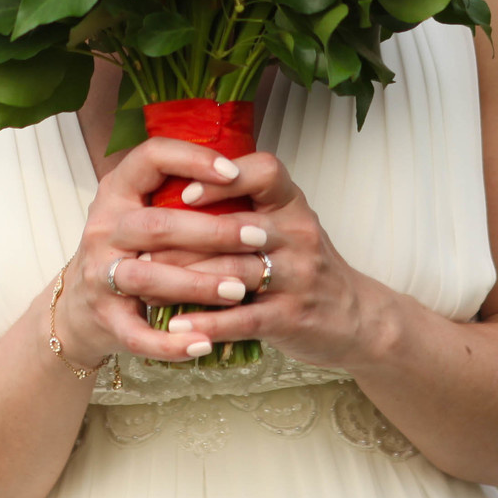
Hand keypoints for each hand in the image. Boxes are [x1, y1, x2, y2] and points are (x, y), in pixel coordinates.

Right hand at [50, 137, 280, 367]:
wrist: (77, 307)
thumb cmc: (128, 250)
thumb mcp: (141, 209)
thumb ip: (178, 192)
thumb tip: (247, 173)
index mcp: (118, 191)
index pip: (151, 158)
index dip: (192, 160)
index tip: (233, 171)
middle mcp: (104, 228)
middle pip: (157, 224)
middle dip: (213, 231)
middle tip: (259, 237)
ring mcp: (100, 274)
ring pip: (148, 277)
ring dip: (197, 284)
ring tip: (239, 290)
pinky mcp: (104, 317)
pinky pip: (137, 333)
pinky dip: (170, 344)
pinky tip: (203, 344)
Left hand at [107, 151, 387, 372]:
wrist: (358, 319)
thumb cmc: (305, 266)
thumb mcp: (288, 224)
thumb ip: (247, 204)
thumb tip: (176, 184)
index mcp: (293, 204)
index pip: (265, 171)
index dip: (222, 176)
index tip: (183, 190)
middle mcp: (299, 234)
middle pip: (236, 228)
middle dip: (182, 239)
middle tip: (139, 247)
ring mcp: (298, 276)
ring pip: (233, 274)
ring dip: (183, 282)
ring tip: (143, 288)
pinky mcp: (293, 317)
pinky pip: (244, 319)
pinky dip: (207, 323)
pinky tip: (177, 327)